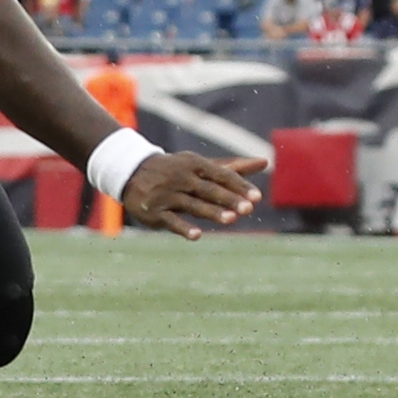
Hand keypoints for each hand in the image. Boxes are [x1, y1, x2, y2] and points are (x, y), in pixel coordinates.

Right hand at [119, 153, 265, 239]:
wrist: (132, 172)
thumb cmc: (176, 169)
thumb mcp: (200, 165)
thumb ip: (233, 167)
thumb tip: (265, 162)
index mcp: (194, 164)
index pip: (221, 175)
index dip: (239, 186)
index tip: (257, 197)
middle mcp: (181, 178)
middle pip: (209, 190)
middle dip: (229, 199)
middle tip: (249, 209)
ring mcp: (167, 195)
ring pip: (193, 205)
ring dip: (212, 212)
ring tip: (231, 220)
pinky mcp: (155, 211)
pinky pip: (172, 220)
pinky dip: (184, 228)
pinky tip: (198, 235)